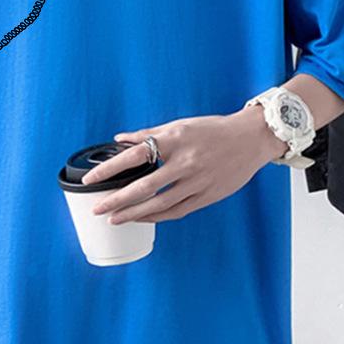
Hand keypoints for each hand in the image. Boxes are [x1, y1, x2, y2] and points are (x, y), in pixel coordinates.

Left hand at [81, 104, 288, 223]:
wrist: (251, 139)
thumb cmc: (213, 129)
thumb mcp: (180, 125)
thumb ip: (149, 133)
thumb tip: (120, 139)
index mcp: (174, 140)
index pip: (134, 155)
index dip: (110, 169)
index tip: (92, 179)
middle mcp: (185, 162)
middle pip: (144, 186)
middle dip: (117, 200)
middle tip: (97, 208)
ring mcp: (197, 181)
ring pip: (159, 205)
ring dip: (134, 214)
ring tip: (114, 218)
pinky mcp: (207, 196)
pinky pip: (177, 211)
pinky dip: (157, 217)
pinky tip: (142, 218)